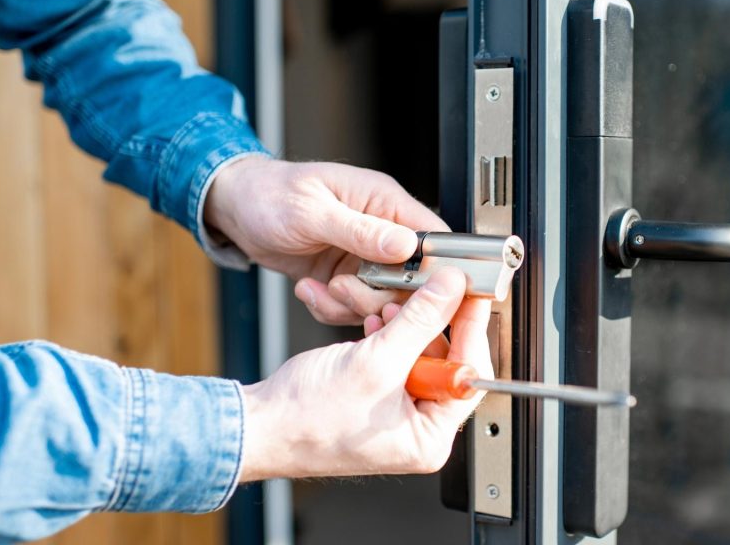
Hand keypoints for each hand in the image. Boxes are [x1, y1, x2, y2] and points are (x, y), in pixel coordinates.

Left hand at [205, 156, 447, 324]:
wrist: (236, 209)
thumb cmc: (269, 194)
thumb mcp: (312, 211)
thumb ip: (361, 230)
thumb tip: (406, 245)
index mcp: (384, 201)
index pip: (433, 237)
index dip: (433, 269)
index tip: (413, 291)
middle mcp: (381, 231)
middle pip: (411, 279)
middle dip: (378, 294)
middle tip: (343, 288)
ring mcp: (364, 257)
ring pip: (382, 299)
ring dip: (349, 304)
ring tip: (319, 288)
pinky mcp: (345, 278)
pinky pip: (353, 307)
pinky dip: (330, 308)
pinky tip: (308, 289)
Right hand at [238, 268, 492, 479]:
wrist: (258, 426)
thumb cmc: (306, 420)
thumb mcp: (376, 361)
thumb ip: (420, 321)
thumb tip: (451, 291)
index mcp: (430, 438)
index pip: (469, 375)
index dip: (471, 330)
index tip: (472, 295)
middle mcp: (418, 430)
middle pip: (447, 362)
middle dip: (431, 324)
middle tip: (433, 290)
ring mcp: (396, 414)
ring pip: (419, 355)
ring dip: (406, 326)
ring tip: (391, 307)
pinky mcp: (376, 398)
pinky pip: (396, 358)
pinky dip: (388, 336)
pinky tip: (376, 322)